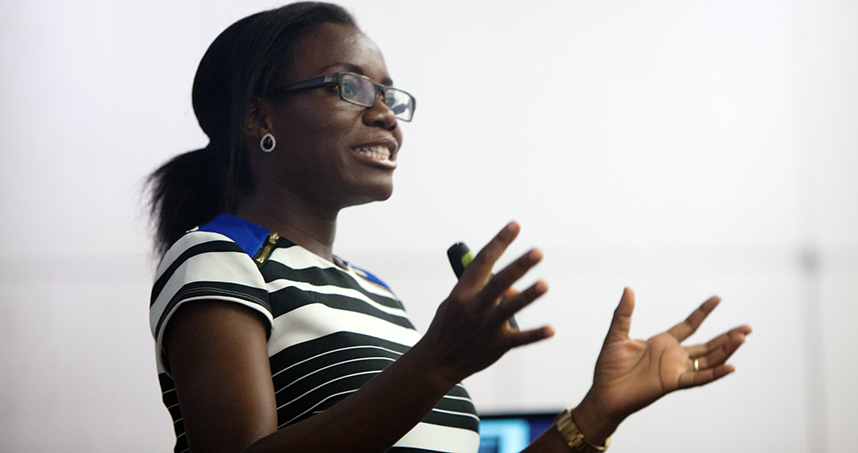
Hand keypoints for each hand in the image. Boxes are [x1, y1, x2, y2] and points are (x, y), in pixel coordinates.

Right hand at [420, 222, 554, 384]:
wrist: (437, 361)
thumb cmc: (450, 325)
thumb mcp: (458, 303)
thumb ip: (484, 290)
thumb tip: (515, 285)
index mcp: (462, 292)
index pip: (482, 261)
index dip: (499, 242)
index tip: (515, 226)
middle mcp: (474, 307)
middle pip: (498, 283)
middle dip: (518, 266)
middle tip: (537, 251)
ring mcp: (485, 327)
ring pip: (508, 309)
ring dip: (526, 296)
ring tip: (544, 284)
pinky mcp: (496, 346)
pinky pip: (519, 340)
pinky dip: (535, 335)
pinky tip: (551, 329)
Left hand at [573, 288, 751, 441]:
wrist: (603, 393)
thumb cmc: (609, 368)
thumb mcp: (616, 335)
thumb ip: (623, 313)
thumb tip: (627, 289)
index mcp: (662, 343)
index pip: (689, 325)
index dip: (703, 312)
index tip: (718, 298)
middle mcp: (673, 356)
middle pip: (707, 344)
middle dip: (727, 336)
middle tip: (747, 327)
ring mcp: (675, 370)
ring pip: (707, 359)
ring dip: (726, 350)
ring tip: (742, 338)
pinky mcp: (672, 383)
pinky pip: (698, 379)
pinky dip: (715, 374)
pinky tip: (731, 367)